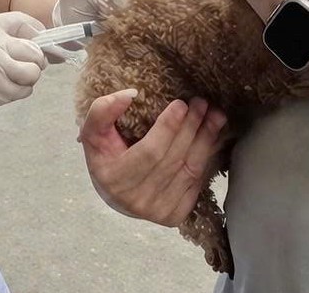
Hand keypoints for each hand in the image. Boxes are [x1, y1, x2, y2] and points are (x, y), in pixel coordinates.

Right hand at [0, 12, 46, 141]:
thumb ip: (3, 35)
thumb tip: (40, 41)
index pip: (27, 24)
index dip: (38, 37)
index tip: (38, 46)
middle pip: (35, 53)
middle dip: (35, 62)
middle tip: (22, 65)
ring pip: (32, 75)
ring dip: (27, 79)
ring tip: (10, 78)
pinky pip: (21, 92)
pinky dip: (17, 91)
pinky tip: (1, 88)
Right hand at [78, 90, 226, 223]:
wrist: (114, 193)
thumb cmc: (105, 157)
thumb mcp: (93, 132)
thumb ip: (103, 111)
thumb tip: (130, 94)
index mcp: (115, 178)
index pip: (149, 151)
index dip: (167, 127)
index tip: (180, 104)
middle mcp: (138, 199)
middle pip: (174, 159)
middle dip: (191, 128)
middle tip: (201, 103)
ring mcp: (159, 211)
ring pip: (190, 170)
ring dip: (206, 140)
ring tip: (215, 116)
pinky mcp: (176, 214)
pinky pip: (197, 181)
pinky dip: (206, 157)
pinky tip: (211, 137)